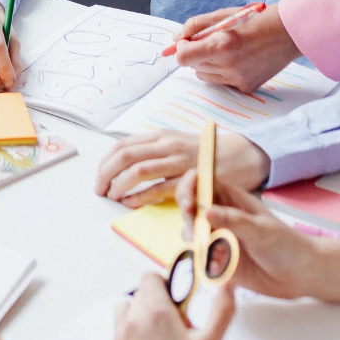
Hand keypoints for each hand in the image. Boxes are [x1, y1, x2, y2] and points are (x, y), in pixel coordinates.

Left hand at [95, 130, 269, 206]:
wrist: (240, 156)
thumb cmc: (206, 154)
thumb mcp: (176, 144)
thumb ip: (153, 150)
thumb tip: (126, 163)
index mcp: (160, 136)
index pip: (122, 145)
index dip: (105, 162)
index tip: (99, 176)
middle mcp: (167, 144)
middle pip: (125, 156)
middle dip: (106, 174)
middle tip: (99, 190)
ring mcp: (178, 160)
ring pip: (138, 170)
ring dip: (119, 185)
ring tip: (112, 197)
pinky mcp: (189, 178)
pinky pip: (158, 188)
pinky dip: (140, 197)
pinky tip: (131, 204)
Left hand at [107, 272, 235, 339]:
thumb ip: (221, 310)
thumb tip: (227, 286)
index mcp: (154, 312)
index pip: (152, 277)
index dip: (169, 285)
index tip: (182, 300)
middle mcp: (131, 322)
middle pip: (139, 294)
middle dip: (159, 304)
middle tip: (178, 326)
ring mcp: (118, 339)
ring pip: (126, 314)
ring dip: (141, 319)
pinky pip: (119, 336)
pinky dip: (132, 339)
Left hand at [172, 5, 298, 92]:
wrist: (290, 32)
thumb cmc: (256, 20)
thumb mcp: (224, 15)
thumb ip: (196, 25)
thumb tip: (177, 38)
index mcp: (221, 45)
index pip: (183, 57)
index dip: (182, 48)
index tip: (188, 41)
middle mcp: (229, 66)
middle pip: (193, 67)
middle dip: (196, 54)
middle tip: (211, 42)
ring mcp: (238, 79)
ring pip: (206, 76)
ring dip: (208, 64)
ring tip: (226, 51)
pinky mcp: (247, 87)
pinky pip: (223, 82)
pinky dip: (224, 72)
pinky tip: (239, 60)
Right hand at [175, 168, 326, 300]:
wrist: (299, 275)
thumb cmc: (286, 245)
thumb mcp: (262, 230)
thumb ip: (234, 221)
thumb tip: (205, 211)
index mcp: (231, 198)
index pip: (202, 180)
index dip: (189, 186)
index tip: (189, 203)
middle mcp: (221, 214)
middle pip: (190, 204)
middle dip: (187, 216)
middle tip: (196, 231)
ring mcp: (218, 235)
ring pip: (190, 230)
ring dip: (194, 239)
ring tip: (212, 251)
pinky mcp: (218, 257)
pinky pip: (199, 254)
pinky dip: (202, 260)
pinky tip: (219, 267)